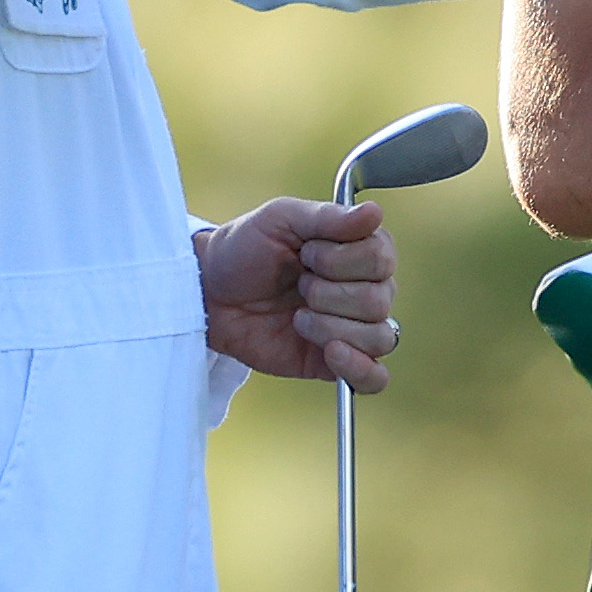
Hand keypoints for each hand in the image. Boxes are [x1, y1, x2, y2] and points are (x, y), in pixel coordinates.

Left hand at [198, 195, 397, 389]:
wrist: (210, 294)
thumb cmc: (245, 248)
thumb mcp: (281, 218)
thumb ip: (328, 217)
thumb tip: (375, 213)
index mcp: (359, 249)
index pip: (381, 259)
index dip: (341, 260)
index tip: (305, 253)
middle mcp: (366, 289)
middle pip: (378, 300)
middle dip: (328, 293)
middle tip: (296, 286)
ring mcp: (354, 329)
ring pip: (379, 337)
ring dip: (331, 326)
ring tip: (298, 318)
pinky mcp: (336, 363)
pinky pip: (374, 378)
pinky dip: (360, 368)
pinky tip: (331, 353)